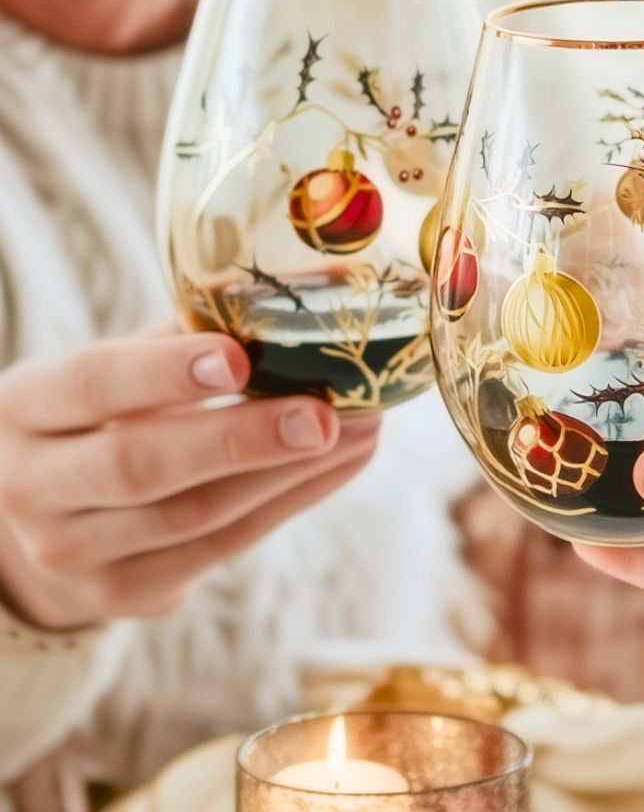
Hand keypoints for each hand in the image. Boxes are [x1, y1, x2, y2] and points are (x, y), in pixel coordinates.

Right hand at [0, 327, 378, 630]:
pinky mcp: (124, 592)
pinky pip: (222, 548)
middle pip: (142, 466)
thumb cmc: (98, 417)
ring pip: (194, 516)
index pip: (93, 385)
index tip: (240, 357)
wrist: (45, 517)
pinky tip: (342, 464)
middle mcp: (31, 485)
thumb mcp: (113, 370)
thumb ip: (179, 337)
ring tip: (362, 429)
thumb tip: (285, 299)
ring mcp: (73, 552)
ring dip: (290, 473)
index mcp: (26, 406)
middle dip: (242, 440)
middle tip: (325, 414)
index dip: (164, 372)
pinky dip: (291, 502)